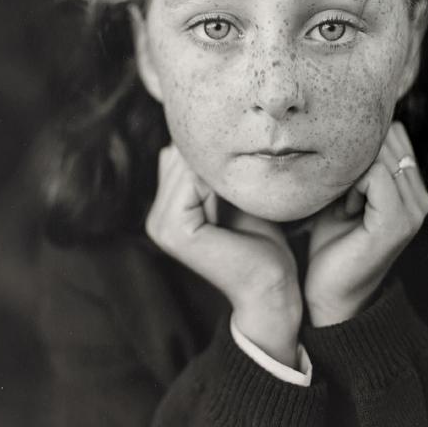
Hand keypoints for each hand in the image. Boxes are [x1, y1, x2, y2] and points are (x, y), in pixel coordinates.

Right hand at [145, 145, 301, 365]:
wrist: (271, 288)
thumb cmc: (261, 245)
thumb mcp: (234, 200)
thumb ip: (213, 176)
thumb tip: (206, 138)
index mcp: (166, 212)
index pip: (178, 157)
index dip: (212, 152)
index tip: (243, 160)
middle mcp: (157, 219)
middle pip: (180, 157)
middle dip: (215, 156)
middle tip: (249, 168)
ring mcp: (161, 226)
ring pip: (187, 165)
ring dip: (220, 166)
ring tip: (248, 183)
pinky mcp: (176, 231)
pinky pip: (193, 181)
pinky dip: (220, 180)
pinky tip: (242, 196)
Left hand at [303, 122, 427, 326]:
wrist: (330, 294)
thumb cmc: (331, 244)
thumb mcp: (344, 194)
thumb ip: (356, 164)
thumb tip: (344, 124)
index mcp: (412, 188)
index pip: (393, 133)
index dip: (360, 148)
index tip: (344, 183)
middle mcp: (420, 197)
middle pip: (388, 139)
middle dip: (355, 158)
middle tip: (341, 196)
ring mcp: (414, 209)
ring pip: (381, 153)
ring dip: (351, 173)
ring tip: (345, 205)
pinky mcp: (398, 221)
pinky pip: (375, 175)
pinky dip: (352, 186)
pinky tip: (346, 210)